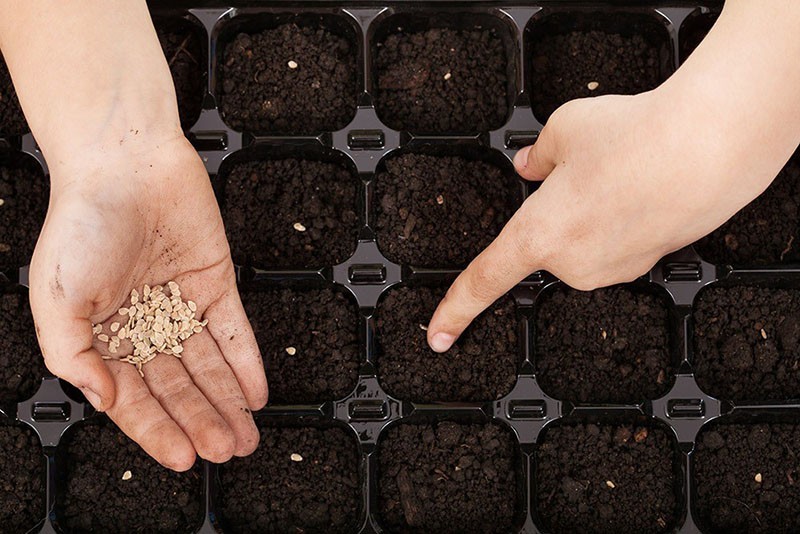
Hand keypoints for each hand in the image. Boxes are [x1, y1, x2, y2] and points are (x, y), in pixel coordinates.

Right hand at [29, 134, 267, 470]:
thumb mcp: (57, 297)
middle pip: (178, 386)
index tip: (182, 458)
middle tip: (225, 451)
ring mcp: (181, 304)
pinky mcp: (215, 282)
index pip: (134, 397)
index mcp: (102, 335)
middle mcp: (144, 325)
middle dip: (201, 421)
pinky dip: (246, 361)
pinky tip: (255, 391)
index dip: (158, 430)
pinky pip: (233, 330)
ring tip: (245, 435)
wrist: (125, 162)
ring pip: (209, 365)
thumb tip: (102, 399)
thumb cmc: (82, 221)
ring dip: (227, 401)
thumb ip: (71, 354)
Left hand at [426, 89, 792, 351]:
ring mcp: (612, 270)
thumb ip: (539, 155)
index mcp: (538, 234)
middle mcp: (573, 264)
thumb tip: (529, 167)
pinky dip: (620, 217)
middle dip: (557, 207)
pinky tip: (642, 187)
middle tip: (588, 167)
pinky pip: (615, 243)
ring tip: (623, 170)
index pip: (484, 280)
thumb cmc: (635, 137)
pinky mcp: (646, 265)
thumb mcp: (565, 129)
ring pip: (582, 240)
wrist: (711, 148)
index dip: (457, 309)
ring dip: (592, 210)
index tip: (438, 335)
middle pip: (545, 240)